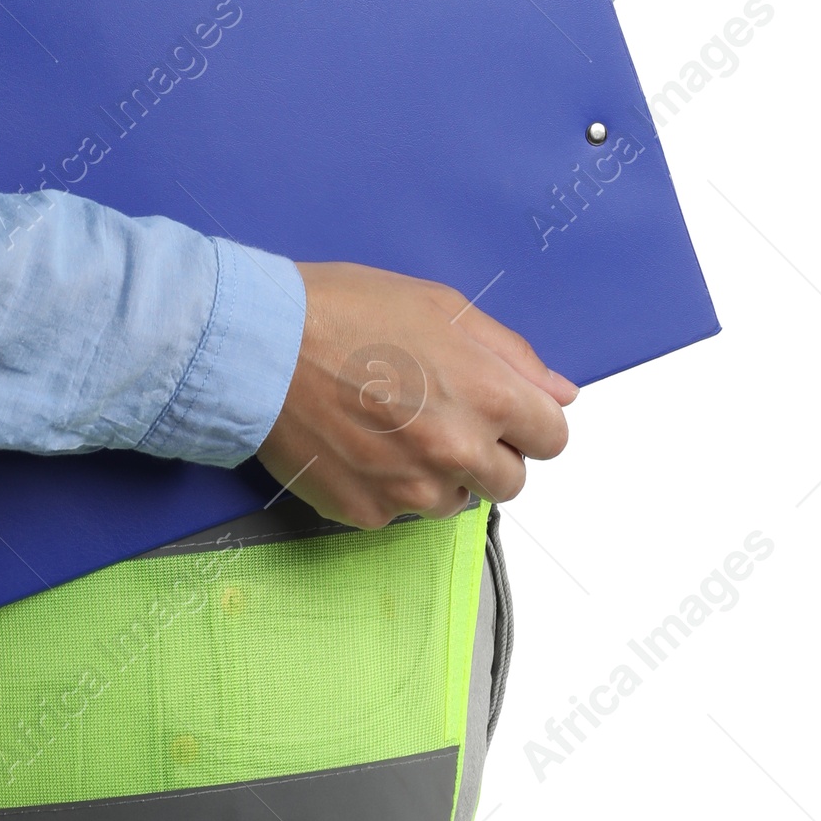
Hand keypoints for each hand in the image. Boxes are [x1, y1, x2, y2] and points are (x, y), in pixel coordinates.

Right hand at [257, 262, 575, 527]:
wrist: (259, 344)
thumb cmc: (344, 311)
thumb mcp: (440, 305)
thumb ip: (511, 354)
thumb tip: (561, 392)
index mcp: (488, 396)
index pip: (552, 438)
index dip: (526, 419)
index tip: (496, 407)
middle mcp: (459, 453)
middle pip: (510, 480)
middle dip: (485, 450)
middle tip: (437, 411)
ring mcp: (413, 492)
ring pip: (455, 500)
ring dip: (438, 473)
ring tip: (390, 423)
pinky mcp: (368, 515)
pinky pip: (398, 513)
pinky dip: (386, 486)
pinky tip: (356, 442)